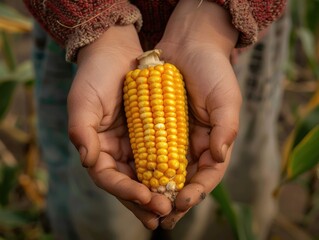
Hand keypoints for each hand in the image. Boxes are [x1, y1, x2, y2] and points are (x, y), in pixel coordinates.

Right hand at [67, 25, 171, 228]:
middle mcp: (115, 151)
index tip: (146, 198)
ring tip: (174, 208)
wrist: (117, 52)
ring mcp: (133, 144)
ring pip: (146, 176)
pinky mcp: (150, 134)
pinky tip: (182, 181)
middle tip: (164, 214)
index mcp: (97, 148)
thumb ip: (81, 130)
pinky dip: (169, 171)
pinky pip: (160, 157)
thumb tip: (88, 160)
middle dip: (145, 201)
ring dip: (159, 193)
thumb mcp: (83, 100)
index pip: (109, 178)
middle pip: (129, 183)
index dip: (126, 191)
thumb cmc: (96, 75)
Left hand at [155, 0, 241, 228]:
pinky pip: (149, 151)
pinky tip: (133, 178)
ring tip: (144, 206)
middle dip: (173, 199)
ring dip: (156, 189)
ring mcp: (174, 137)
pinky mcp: (156, 126)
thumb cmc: (212, 70)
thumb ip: (226, 127)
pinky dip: (143, 166)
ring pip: (165, 170)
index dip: (196, 191)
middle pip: (184, 179)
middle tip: (161, 218)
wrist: (188, 45)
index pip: (208, 175)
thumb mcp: (226, 97)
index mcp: (214, 142)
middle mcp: (194, 144)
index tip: (182, 203)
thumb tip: (218, 156)